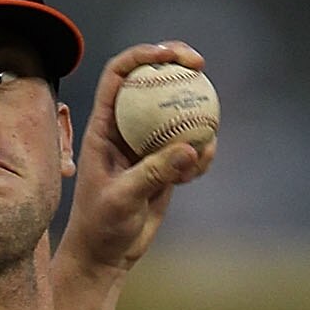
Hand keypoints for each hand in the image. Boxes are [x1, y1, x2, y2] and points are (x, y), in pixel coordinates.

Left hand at [58, 42, 216, 280]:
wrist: (105, 255)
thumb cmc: (101, 227)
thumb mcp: (122, 200)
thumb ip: (153, 173)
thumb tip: (191, 148)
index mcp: (104, 125)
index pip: (119, 74)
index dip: (142, 54)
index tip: (169, 54)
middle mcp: (124, 127)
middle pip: (151, 80)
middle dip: (176, 63)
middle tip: (200, 64)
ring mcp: (146, 144)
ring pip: (175, 111)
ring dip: (196, 112)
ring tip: (208, 135)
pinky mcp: (163, 163)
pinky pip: (189, 146)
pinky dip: (200, 152)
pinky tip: (201, 169)